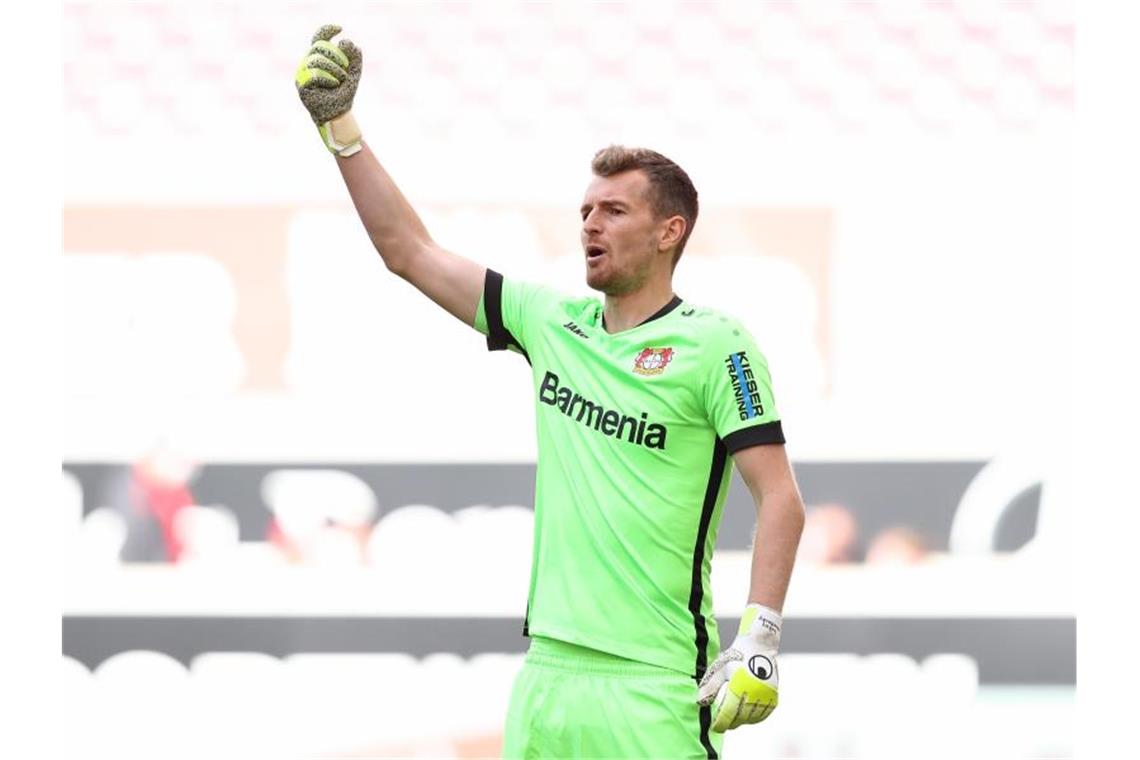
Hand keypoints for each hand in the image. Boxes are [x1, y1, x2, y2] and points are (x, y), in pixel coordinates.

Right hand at [295, 24, 363, 155]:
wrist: (339, 115)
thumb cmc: (344, 94)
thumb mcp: (354, 73)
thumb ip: (354, 57)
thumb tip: (346, 42)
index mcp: (319, 58)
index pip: (319, 38)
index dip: (327, 30)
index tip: (340, 29)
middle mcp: (308, 64)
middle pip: (319, 47)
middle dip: (336, 56)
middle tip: (345, 68)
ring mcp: (302, 75)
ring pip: (315, 60)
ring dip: (333, 69)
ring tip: (340, 79)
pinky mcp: (301, 87)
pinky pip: (313, 75)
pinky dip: (327, 79)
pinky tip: (333, 85)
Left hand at [697, 604, 780, 731]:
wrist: (760, 643)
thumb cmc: (736, 654)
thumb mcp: (720, 667)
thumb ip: (710, 686)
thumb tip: (698, 701)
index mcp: (739, 685)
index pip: (728, 713)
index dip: (720, 723)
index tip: (714, 727)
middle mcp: (754, 692)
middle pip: (740, 718)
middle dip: (730, 723)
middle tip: (721, 724)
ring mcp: (766, 695)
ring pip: (752, 718)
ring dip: (742, 721)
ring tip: (733, 721)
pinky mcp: (774, 695)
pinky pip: (764, 714)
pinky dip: (755, 718)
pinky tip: (747, 717)